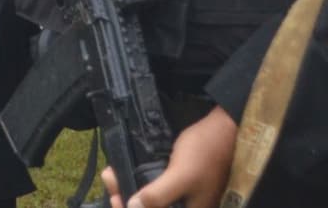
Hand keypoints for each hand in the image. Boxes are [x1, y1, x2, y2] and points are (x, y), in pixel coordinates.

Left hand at [101, 105, 235, 207]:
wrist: (221, 130)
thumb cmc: (204, 153)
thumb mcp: (181, 176)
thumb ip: (158, 195)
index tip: (115, 199)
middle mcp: (186, 207)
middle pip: (149, 207)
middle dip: (125, 198)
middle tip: (109, 178)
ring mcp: (181, 196)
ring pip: (148, 199)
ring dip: (128, 188)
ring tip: (112, 174)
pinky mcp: (175, 183)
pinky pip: (152, 186)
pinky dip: (136, 180)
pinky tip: (123, 170)